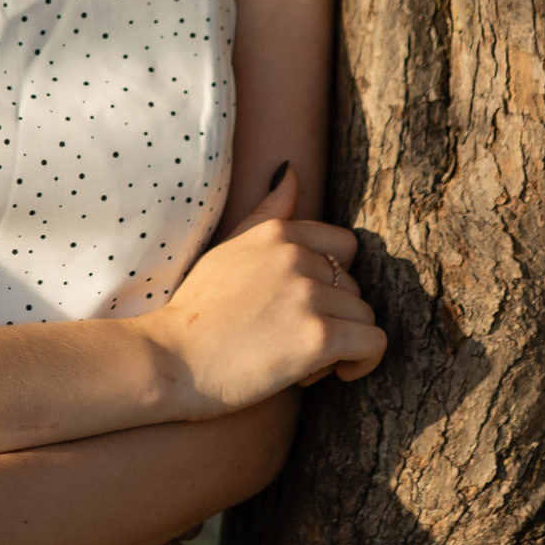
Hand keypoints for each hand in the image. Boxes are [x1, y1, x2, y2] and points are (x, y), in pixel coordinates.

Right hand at [145, 164, 385, 411]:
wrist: (171, 361)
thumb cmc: (196, 311)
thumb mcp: (228, 248)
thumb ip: (267, 211)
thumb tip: (291, 171)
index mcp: (277, 232)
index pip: (345, 247)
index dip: (333, 282)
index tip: (311, 307)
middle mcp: (296, 256)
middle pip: (354, 288)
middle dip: (333, 317)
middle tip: (292, 340)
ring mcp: (308, 295)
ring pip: (363, 318)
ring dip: (342, 344)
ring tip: (301, 359)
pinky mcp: (319, 337)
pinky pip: (372, 344)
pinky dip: (363, 362)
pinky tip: (336, 373)